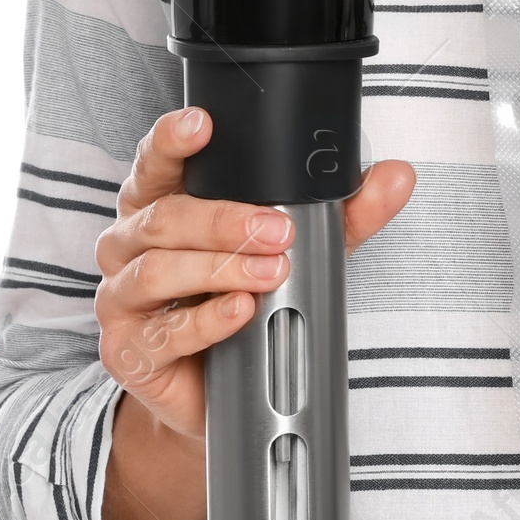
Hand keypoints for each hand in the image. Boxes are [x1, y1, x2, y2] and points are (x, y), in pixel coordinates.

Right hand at [95, 106, 413, 519]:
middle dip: (225, 219)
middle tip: (279, 230)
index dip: (173, 139)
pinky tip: (240, 313)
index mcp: (161, 204)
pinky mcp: (127, 350)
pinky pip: (163, 331)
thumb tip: (396, 177)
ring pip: (156, 270)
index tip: (202, 124)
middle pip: (165, 217)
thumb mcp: (302, 251)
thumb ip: (345, 213)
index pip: (157, 162)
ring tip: (270, 272)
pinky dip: (205, 320)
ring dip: (219, 267)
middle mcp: (132, 245)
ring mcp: (122, 299)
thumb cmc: (244, 303)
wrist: (215, 395)